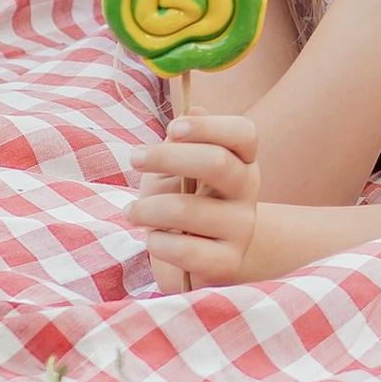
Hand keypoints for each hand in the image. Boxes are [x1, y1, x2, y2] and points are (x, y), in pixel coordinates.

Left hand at [131, 101, 262, 290]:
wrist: (197, 258)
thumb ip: (181, 143)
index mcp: (243, 160)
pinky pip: (184, 249)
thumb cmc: (182, 201)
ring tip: (131, 212)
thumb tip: (187, 118)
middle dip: (167, 157)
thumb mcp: (178, 168)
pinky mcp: (228, 263)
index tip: (172, 128)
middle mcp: (249, 191)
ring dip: (147, 208)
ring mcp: (243, 228)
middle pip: (217, 162)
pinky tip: (153, 239)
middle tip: (134, 158)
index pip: (244, 133)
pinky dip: (157, 242)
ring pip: (188, 209)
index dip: (209, 127)